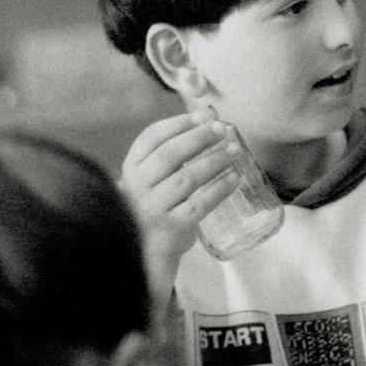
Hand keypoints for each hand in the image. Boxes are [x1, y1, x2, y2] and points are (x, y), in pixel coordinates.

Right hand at [120, 110, 239, 301]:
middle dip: (199, 138)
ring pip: (186, 179)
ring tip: (234, 150)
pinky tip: (234, 178)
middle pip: (169, 155)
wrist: (146, 251)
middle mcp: (137, 188)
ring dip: (213, 161)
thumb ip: (173, 154)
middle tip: (222, 128)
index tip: (204, 114)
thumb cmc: (155, 206)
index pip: (151, 138)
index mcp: (131, 169)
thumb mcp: (152, 178)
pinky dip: (219, 189)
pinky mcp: (171, 227)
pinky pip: (200, 204)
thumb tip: (210, 118)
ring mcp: (153, 209)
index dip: (178, 123)